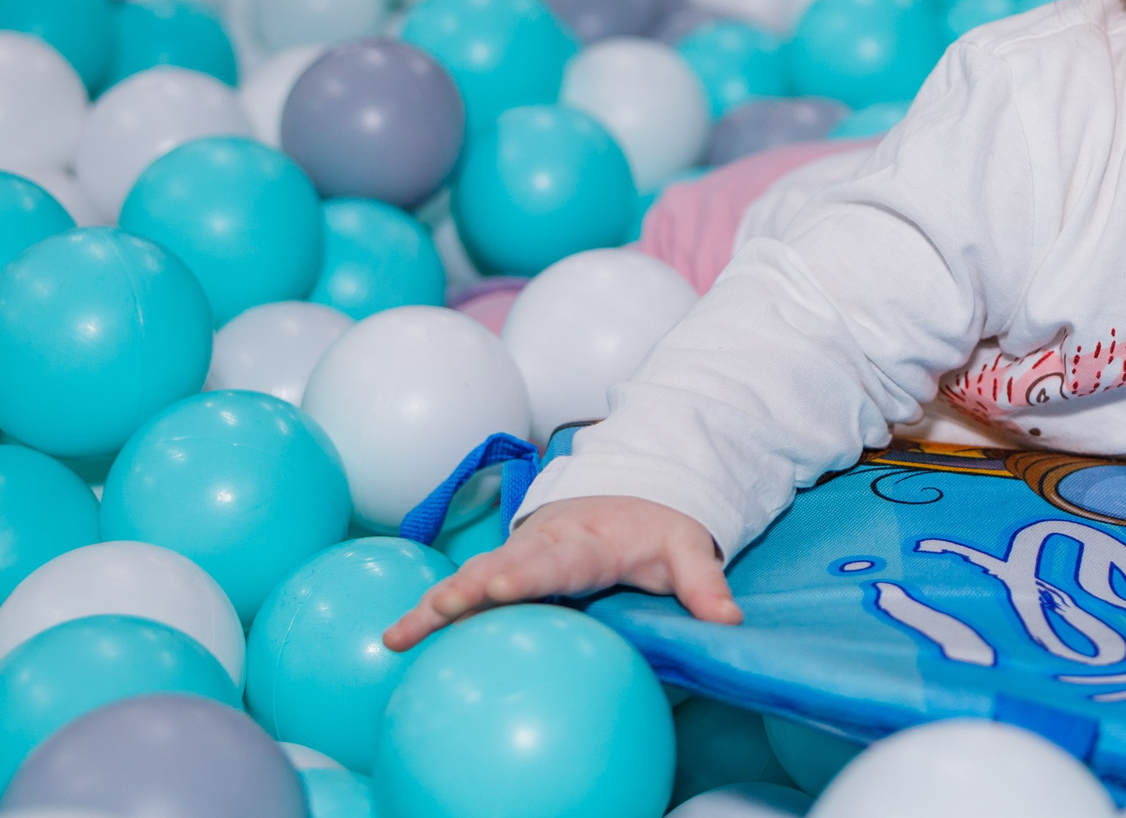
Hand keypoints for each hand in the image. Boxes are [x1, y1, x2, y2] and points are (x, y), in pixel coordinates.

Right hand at [382, 495, 742, 650]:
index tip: (498, 588)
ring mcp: (520, 553)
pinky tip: (398, 638)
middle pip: (501, 566)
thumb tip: (729, 621)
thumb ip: (704, 583)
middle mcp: (545, 544)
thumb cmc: (657, 524)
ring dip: (436, 603)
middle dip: (467, 586)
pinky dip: (433, 608)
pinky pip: (467, 587)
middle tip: (437, 609)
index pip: (556, 561)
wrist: (631, 487)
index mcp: (589, 541)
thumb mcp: (687, 547)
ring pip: (473, 574)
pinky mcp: (505, 565)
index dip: (527, 575)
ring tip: (397, 635)